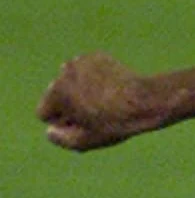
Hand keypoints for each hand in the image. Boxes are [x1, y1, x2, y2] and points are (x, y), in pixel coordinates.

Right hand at [38, 53, 161, 151]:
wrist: (147, 100)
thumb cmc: (116, 123)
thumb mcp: (87, 141)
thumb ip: (61, 139)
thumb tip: (50, 131)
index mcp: (57, 92)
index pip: (43, 112)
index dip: (60, 123)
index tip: (80, 125)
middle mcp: (64, 72)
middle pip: (56, 96)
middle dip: (68, 106)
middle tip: (94, 114)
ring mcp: (80, 61)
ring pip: (70, 82)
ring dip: (79, 91)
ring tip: (102, 102)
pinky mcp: (95, 56)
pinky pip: (85, 72)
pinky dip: (92, 79)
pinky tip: (109, 88)